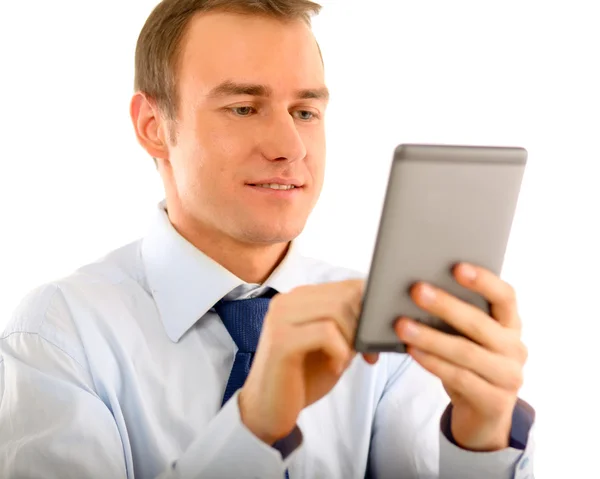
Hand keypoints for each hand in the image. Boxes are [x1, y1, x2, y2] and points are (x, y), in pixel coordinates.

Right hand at [239, 280, 377, 444]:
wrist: (267, 411)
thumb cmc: (302, 378)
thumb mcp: (332, 346)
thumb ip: (349, 325)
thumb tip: (379, 311)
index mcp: (298, 297)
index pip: (346, 285)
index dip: (369, 308)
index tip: (375, 337)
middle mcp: (286, 301)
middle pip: (344, 295)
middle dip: (363, 325)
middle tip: (366, 354)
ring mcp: (280, 318)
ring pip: (337, 310)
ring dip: (351, 339)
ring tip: (345, 361)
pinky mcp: (281, 340)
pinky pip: (326, 333)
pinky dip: (340, 352)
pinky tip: (335, 367)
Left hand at [395, 263, 527, 450]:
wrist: (482, 414)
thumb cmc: (468, 363)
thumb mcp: (469, 337)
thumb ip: (457, 315)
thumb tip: (419, 288)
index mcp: (511, 324)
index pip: (505, 296)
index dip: (484, 280)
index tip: (456, 266)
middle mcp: (515, 348)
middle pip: (479, 323)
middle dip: (446, 305)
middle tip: (416, 290)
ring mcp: (508, 377)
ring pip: (466, 352)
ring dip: (430, 337)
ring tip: (401, 324)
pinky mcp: (494, 402)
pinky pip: (459, 378)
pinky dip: (433, 362)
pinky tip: (412, 351)